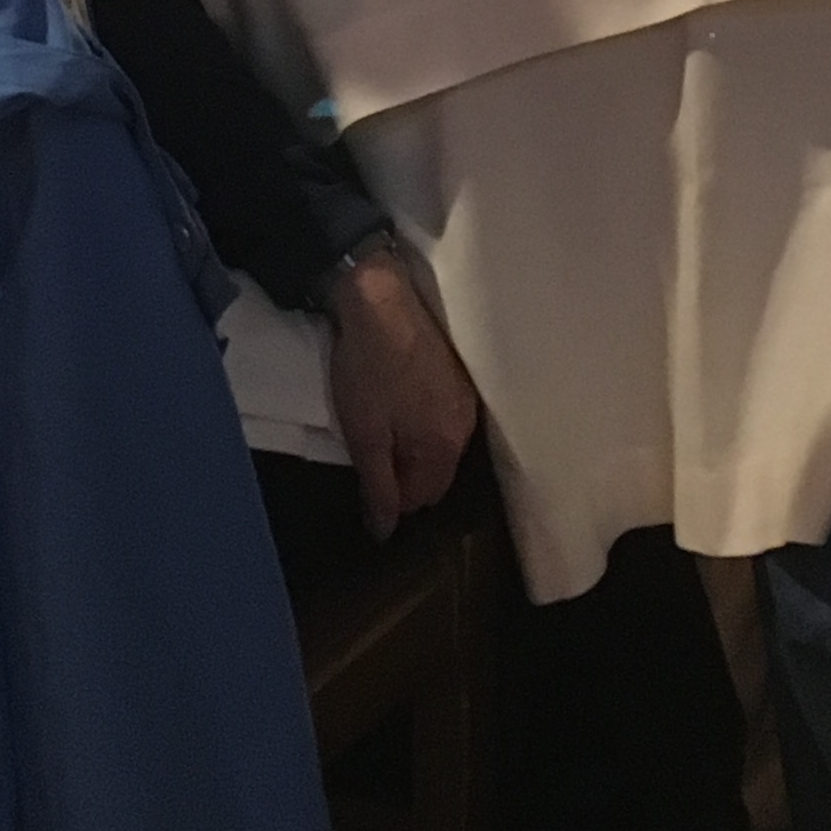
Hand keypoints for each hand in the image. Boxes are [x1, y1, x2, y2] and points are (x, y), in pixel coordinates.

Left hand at [323, 246, 480, 539]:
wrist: (380, 298)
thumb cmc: (368, 370)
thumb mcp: (363, 435)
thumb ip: (378, 487)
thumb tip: (385, 533)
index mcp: (443, 447)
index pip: (423, 498)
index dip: (391, 495)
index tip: (366, 472)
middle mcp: (465, 427)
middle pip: (437, 472)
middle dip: (407, 472)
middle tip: (371, 449)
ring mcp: (467, 396)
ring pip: (442, 443)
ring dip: (416, 446)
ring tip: (383, 424)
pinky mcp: (460, 371)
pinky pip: (445, 416)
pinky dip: (425, 420)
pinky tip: (402, 401)